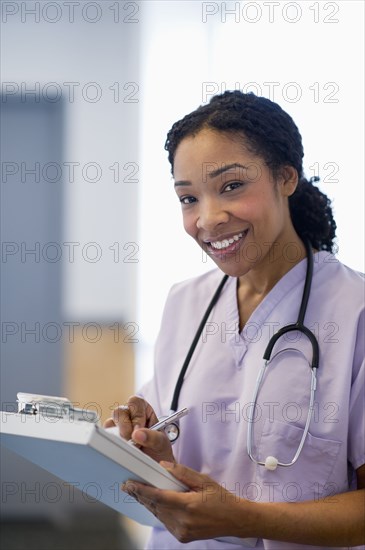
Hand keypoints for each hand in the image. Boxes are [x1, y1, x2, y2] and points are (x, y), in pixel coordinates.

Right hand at [104, 396, 174, 463]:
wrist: (155, 464)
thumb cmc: (159, 449)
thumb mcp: (161, 443)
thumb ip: (152, 437)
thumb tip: (137, 434)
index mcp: (143, 409)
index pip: (135, 402)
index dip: (136, 414)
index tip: (138, 429)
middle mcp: (129, 415)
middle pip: (119, 411)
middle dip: (125, 427)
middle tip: (132, 442)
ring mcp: (119, 426)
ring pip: (110, 422)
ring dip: (119, 436)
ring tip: (129, 447)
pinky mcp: (112, 437)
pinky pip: (106, 435)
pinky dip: (112, 443)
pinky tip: (122, 450)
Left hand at [122, 462, 247, 542]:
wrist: (235, 520)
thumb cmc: (221, 498)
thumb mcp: (204, 480)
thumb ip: (182, 473)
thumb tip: (163, 466)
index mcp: (188, 506)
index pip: (158, 497)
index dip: (141, 490)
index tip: (129, 484)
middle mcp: (183, 522)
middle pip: (155, 507)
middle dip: (140, 496)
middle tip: (127, 486)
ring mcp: (182, 531)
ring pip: (158, 515)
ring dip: (147, 503)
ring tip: (136, 492)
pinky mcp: (182, 537)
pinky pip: (165, 522)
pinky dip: (158, 511)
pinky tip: (153, 503)